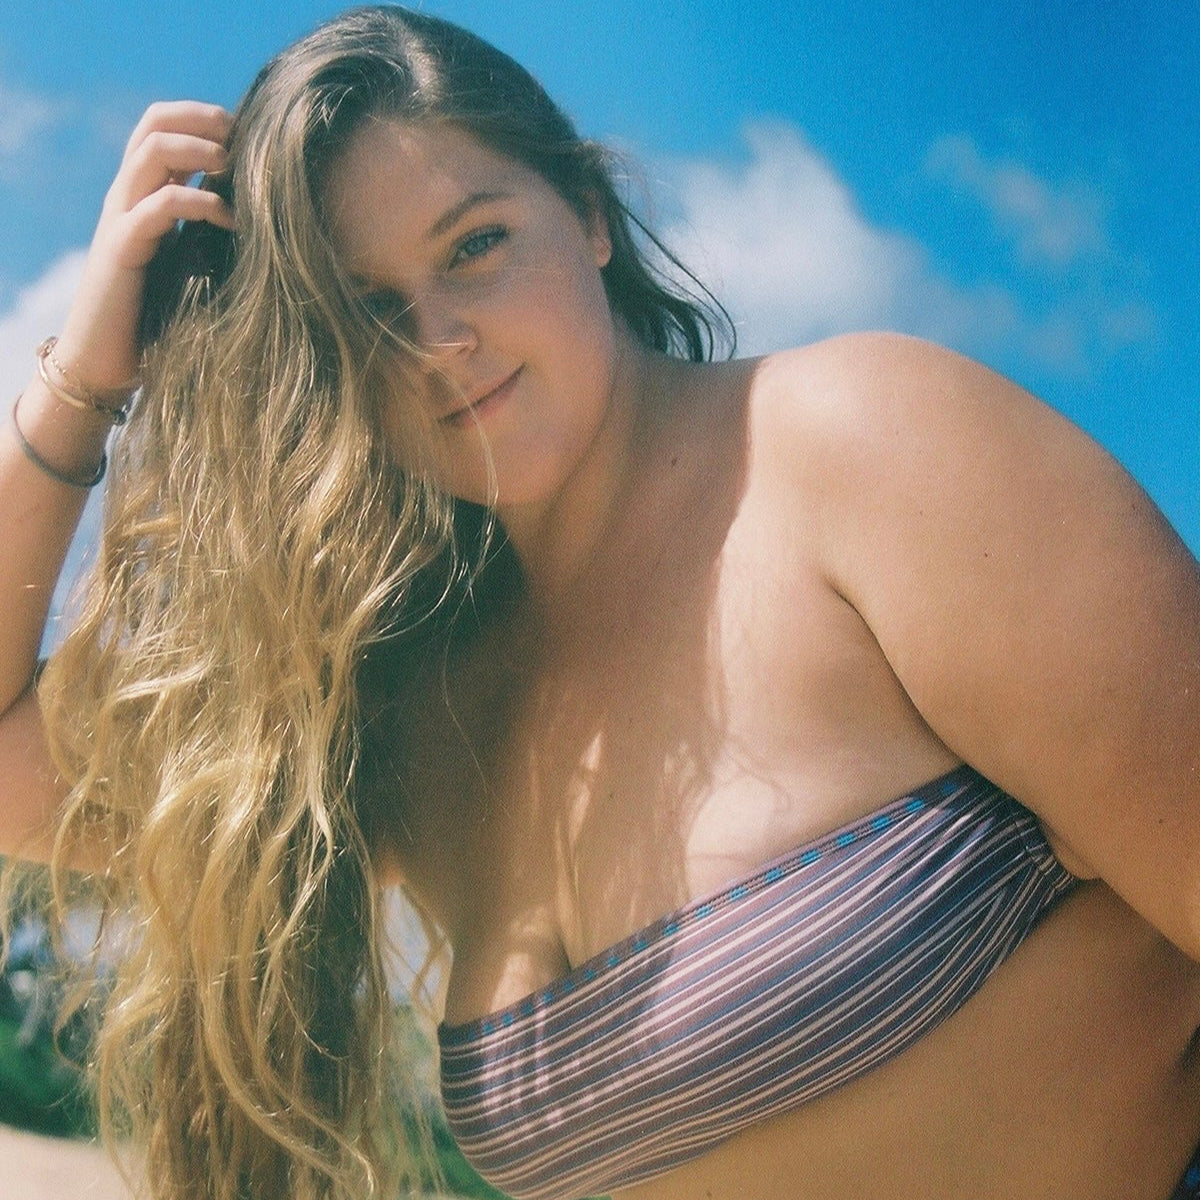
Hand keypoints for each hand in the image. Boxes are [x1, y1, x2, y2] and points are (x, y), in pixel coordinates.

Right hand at [55, 101, 235, 392]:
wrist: (104, 362)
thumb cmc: (156, 319)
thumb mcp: (190, 265)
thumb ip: (212, 236)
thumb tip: (271, 224)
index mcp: (143, 195)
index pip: (162, 127)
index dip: (202, 116)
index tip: (248, 130)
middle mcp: (127, 198)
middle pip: (154, 125)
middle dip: (202, 119)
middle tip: (244, 134)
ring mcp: (120, 219)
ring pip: (151, 153)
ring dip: (198, 148)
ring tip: (234, 163)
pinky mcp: (122, 250)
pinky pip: (156, 208)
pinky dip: (198, 203)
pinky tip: (230, 219)